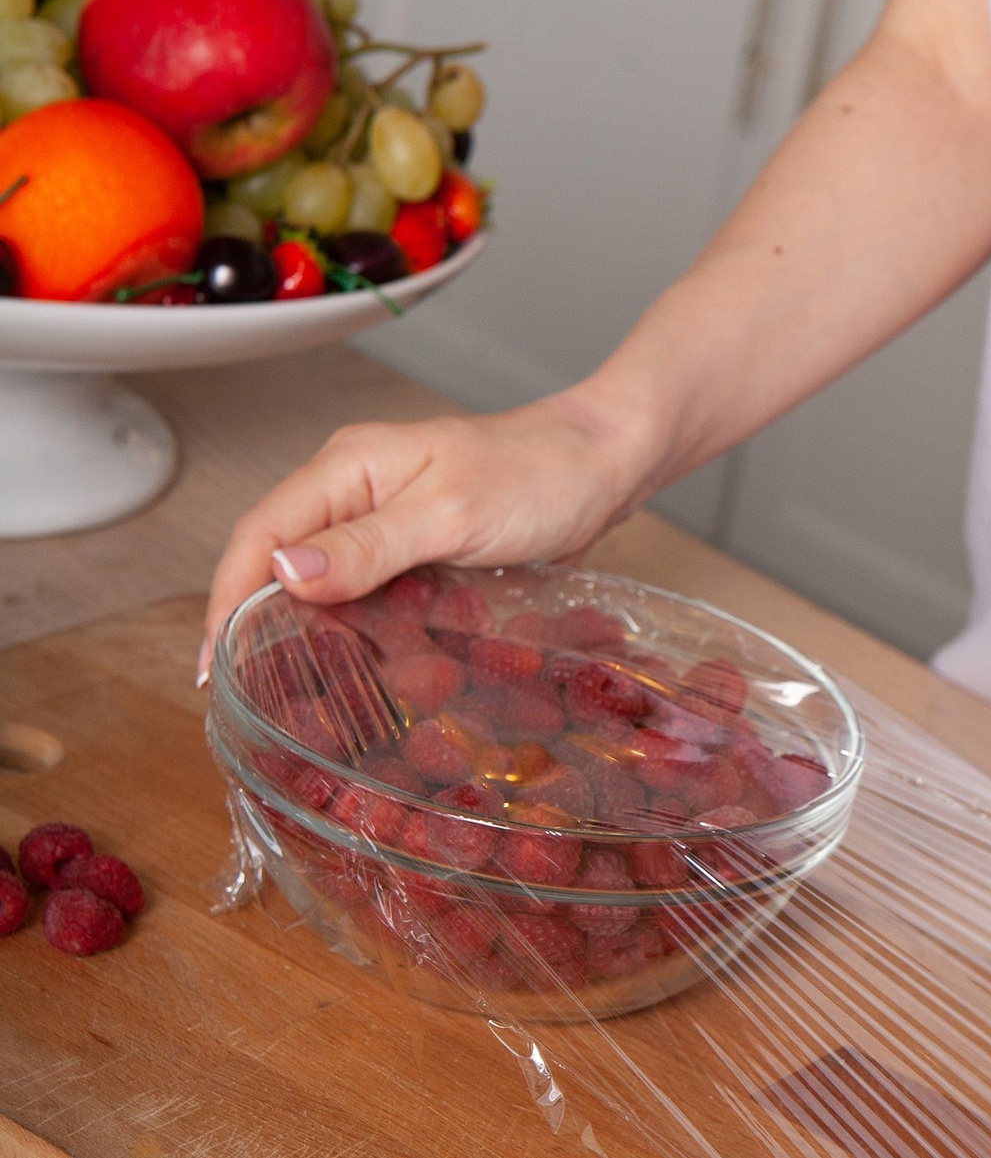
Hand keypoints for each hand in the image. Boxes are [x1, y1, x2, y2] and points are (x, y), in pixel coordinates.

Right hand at [198, 394, 645, 683]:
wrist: (603, 465)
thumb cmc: (537, 473)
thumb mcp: (450, 512)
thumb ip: (369, 543)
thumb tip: (281, 571)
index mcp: (349, 466)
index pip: (261, 532)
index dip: (227, 599)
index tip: (215, 668)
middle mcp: (357, 489)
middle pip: (288, 563)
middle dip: (274, 628)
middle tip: (271, 697)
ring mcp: (389, 518)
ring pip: (336, 588)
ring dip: (336, 639)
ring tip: (335, 695)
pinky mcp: (419, 545)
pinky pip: (380, 596)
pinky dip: (382, 632)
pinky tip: (396, 668)